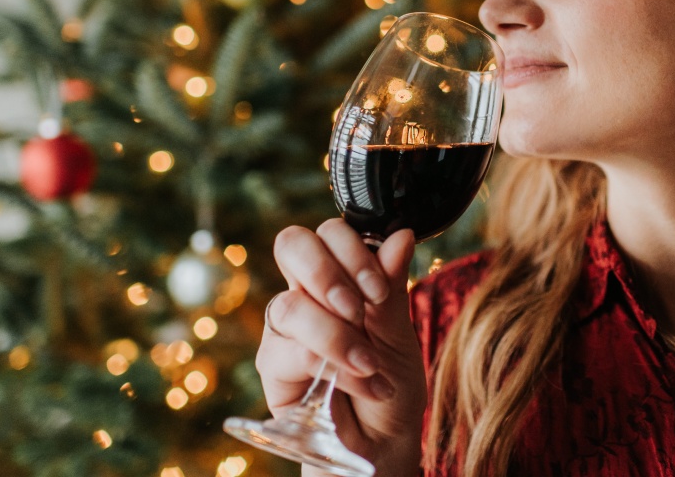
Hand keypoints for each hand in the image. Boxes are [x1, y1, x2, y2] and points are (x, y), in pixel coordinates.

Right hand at [257, 219, 424, 473]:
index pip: (327, 233)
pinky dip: (335, 366)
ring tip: (371, 363)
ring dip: (339, 334)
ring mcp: (285, 328)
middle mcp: (307, 293)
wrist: (382, 441)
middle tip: (361, 308)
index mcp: (341, 275)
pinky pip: (294, 352)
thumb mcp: (400, 333)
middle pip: (291, 244)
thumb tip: (401, 235)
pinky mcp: (273, 366)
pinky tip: (362, 382)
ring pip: (291, 305)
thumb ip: (392, 286)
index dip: (350, 249)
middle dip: (328, 272)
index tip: (379, 288)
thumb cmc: (391, 382)